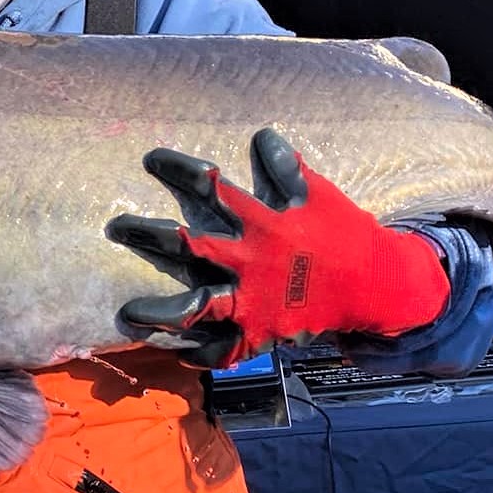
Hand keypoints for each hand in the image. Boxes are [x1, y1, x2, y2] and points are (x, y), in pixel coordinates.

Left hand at [106, 128, 448, 367]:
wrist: (377, 288)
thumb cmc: (345, 235)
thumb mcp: (319, 194)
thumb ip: (285, 169)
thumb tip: (261, 138)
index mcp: (264, 223)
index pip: (212, 188)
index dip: (179, 171)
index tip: (151, 161)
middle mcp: (251, 262)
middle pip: (188, 247)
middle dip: (147, 236)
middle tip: (115, 226)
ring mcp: (253, 302)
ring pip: (194, 310)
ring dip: (157, 314)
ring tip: (125, 315)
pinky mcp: (260, 334)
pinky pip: (220, 350)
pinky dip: (195, 353)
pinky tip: (171, 350)